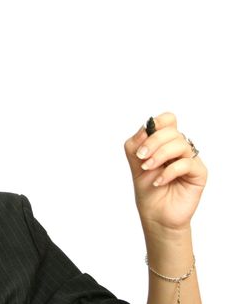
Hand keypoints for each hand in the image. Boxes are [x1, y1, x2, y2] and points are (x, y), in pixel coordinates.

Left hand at [124, 112, 206, 232]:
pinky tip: (158, 181)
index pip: (168, 120)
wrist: (155, 214)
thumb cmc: (147, 188)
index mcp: (165, 142)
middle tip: (141, 157)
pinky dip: (169, 171)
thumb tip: (145, 127)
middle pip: (172, 131)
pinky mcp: (199, 173)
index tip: (143, 137)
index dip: (157, 123)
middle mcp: (179, 148)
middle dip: (153, 142)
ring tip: (147, 169)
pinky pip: (186, 164)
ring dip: (159, 155)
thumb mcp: (135, 162)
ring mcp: (190, 159)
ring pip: (180, 144)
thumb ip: (136, 143)